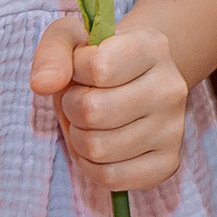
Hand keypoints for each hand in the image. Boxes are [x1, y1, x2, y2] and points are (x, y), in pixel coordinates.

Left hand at [31, 16, 190, 195]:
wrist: (136, 80)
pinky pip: (111, 177)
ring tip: (89, 122)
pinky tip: (100, 144)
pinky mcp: (168, 163)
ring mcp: (174, 128)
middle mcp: (170, 87)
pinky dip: (92, 166)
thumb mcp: (72, 39)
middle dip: (72, 108)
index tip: (81, 69)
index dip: (75, 72)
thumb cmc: (97, 58)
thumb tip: (42, 84)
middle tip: (80, 100)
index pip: (99, 68)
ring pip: (99, 148)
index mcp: (153, 47)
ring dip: (79, 138)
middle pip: (94, 111)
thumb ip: (53, 52)